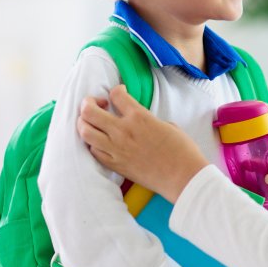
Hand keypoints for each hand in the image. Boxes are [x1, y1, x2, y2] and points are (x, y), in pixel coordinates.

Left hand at [77, 84, 209, 202]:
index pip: (115, 94)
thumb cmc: (182, 150)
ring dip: (85, 123)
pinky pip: (93, 151)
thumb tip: (138, 120)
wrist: (182, 176)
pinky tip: (100, 142)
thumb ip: (147, 119)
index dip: (116, 90)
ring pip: (84, 131)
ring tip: (92, 123)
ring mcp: (116, 149)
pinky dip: (93, 144)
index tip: (119, 93)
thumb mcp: (167, 125)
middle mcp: (123, 130)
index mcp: (139, 117)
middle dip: (88, 103)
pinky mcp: (114, 165)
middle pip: (89, 111)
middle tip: (97, 105)